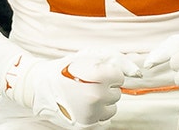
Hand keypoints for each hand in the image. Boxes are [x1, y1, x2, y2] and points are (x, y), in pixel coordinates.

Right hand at [4, 50, 139, 128]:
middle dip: (105, 88)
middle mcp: (97, 95)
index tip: (92, 73)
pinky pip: (105, 121)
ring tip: (83, 95)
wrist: (40, 86)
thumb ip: (118, 60)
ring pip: (112, 108)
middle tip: (85, 84)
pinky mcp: (87, 124)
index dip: (106, 74)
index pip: (119, 77)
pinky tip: (85, 107)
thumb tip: (139, 74)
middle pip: (117, 93)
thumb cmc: (66, 68)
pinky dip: (98, 115)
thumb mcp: (90, 55)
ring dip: (102, 102)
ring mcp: (92, 112)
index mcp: (99, 75)